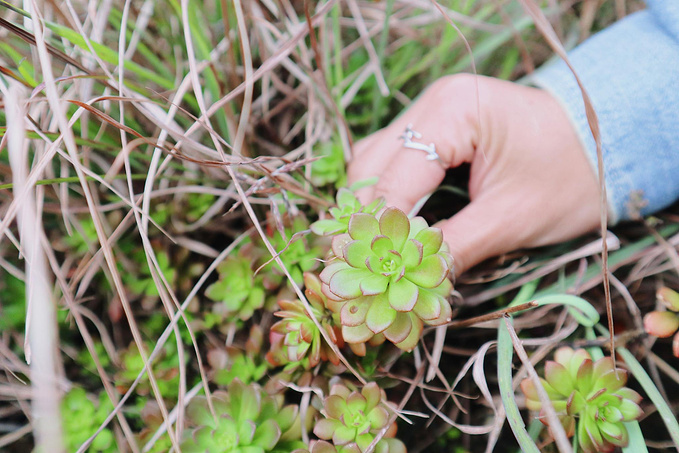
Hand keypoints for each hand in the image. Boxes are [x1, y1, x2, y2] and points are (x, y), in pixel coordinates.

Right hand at [348, 74, 600, 275]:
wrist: (608, 141)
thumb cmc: (571, 175)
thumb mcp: (514, 218)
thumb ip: (457, 247)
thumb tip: (410, 281)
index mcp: (454, 109)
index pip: (394, 177)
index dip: (378, 228)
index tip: (368, 271)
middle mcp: (433, 101)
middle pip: (370, 164)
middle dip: (364, 217)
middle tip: (360, 265)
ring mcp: (432, 109)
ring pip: (374, 161)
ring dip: (371, 205)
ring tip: (372, 250)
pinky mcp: (437, 125)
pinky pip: (394, 161)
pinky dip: (388, 194)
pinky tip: (391, 225)